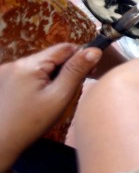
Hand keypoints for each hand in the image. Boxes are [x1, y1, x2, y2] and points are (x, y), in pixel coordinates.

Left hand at [0, 44, 101, 170]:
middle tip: (67, 92)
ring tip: (50, 98)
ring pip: (40, 66)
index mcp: (29, 65)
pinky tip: (35, 100)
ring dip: (50, 77)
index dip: (80, 58)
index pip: (64, 48)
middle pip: (51, 57)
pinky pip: (28, 74)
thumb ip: (76, 71)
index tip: (87, 74)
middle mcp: (14, 63)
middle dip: (63, 70)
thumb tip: (94, 50)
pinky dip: (36, 82)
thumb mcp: (59, 97)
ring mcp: (5, 72)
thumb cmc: (30, 124)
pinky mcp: (2, 81)